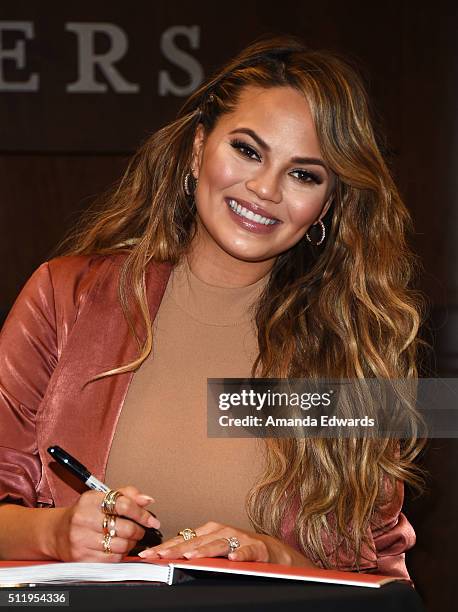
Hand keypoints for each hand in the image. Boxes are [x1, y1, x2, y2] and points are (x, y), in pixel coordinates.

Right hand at [51, 486, 159, 561]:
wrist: (57, 532)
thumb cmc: (85, 513)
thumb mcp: (103, 497)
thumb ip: (127, 494)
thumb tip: (147, 500)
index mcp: (90, 500)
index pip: (123, 504)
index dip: (142, 513)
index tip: (151, 520)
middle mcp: (83, 519)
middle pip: (125, 528)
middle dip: (139, 530)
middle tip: (140, 529)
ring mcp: (81, 540)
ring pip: (120, 545)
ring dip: (131, 543)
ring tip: (129, 538)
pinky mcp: (81, 558)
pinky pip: (112, 559)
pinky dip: (121, 554)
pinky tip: (118, 547)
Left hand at [138, 521, 314, 566]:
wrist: (271, 551)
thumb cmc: (238, 549)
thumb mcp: (214, 549)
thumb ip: (195, 552)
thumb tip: (167, 559)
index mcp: (208, 531)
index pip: (182, 539)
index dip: (164, 547)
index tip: (148, 555)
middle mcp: (221, 531)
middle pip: (195, 541)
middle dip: (175, 550)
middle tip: (159, 557)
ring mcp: (238, 538)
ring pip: (218, 545)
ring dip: (203, 550)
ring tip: (190, 556)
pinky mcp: (256, 548)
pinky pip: (246, 550)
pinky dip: (239, 553)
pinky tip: (233, 557)